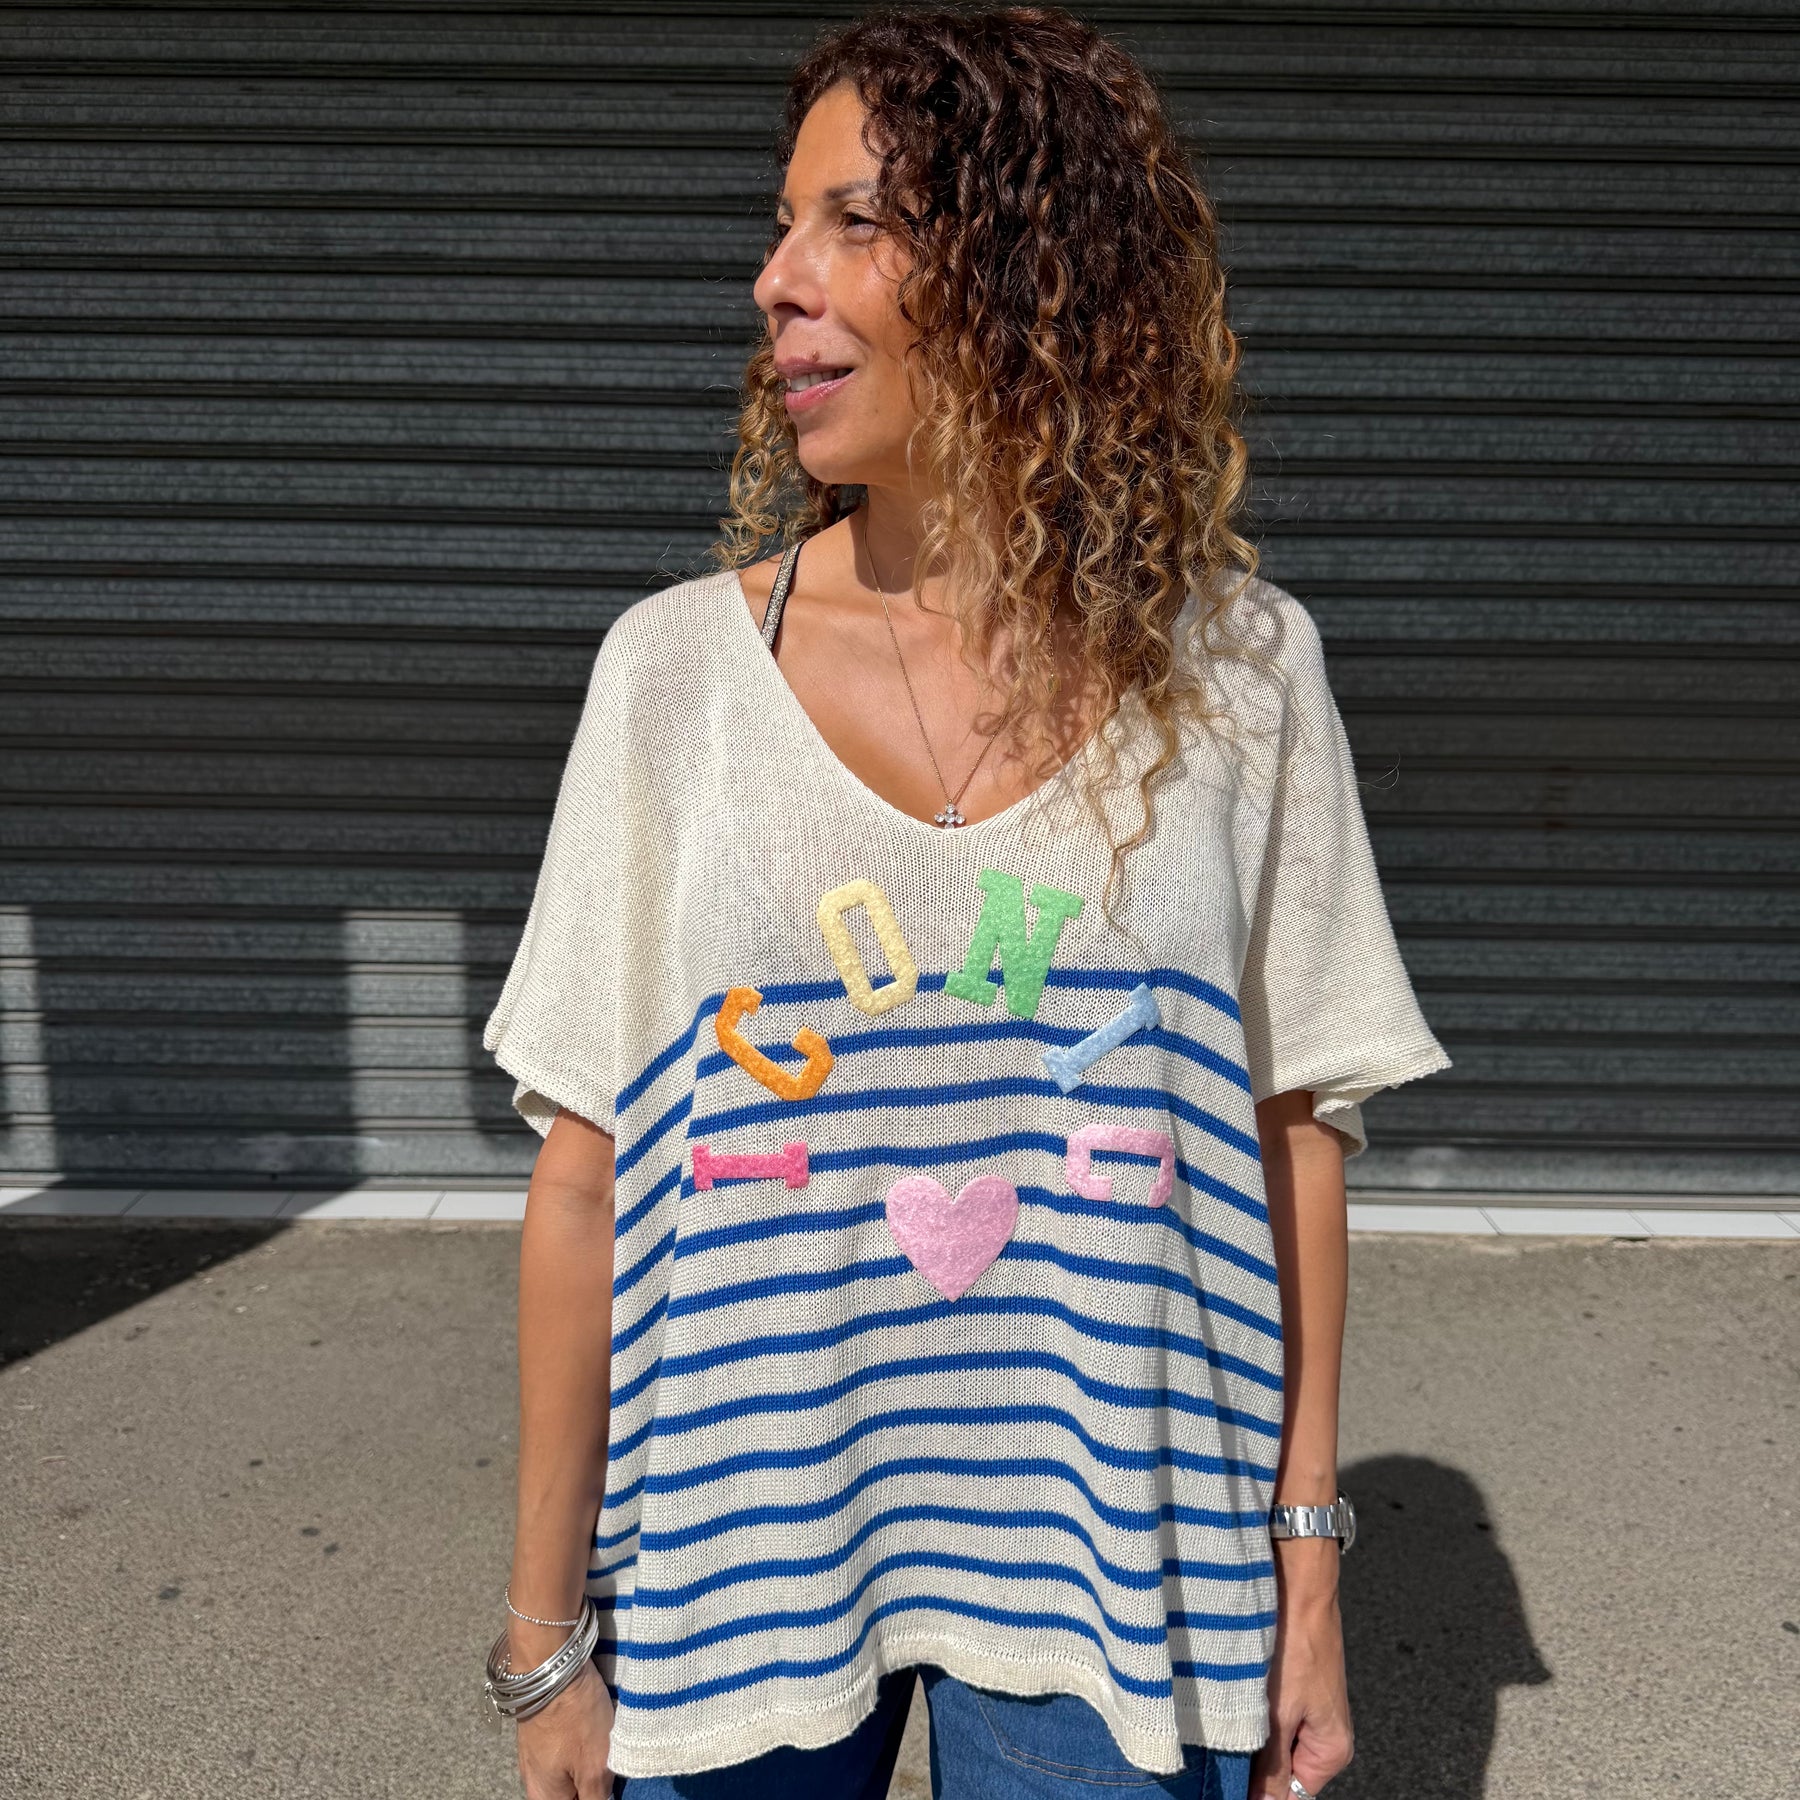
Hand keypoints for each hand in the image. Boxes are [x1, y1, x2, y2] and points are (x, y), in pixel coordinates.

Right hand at [515, 1658, 616, 1798]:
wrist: (550, 1661)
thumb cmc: (573, 1716)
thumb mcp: (594, 1764)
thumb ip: (596, 1796)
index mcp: (545, 1795)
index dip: (596, 1797)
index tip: (609, 1782)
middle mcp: (534, 1778)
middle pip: (569, 1792)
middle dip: (593, 1782)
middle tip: (612, 1763)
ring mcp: (535, 1752)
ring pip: (568, 1770)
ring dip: (588, 1761)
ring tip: (606, 1742)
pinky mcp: (541, 1728)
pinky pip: (563, 1747)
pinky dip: (581, 1742)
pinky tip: (595, 1726)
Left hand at [1249, 1542, 1353, 1797]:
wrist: (1298, 1581)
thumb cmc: (1297, 1641)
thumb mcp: (1278, 1713)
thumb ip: (1271, 1766)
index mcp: (1331, 1749)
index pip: (1291, 1796)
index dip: (1257, 1792)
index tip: (1227, 1781)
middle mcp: (1322, 1731)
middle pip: (1278, 1768)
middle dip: (1248, 1759)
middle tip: (1221, 1740)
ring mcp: (1304, 1706)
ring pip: (1267, 1736)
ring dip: (1244, 1728)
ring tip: (1227, 1710)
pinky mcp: (1288, 1682)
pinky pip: (1264, 1709)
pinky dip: (1246, 1705)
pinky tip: (1229, 1691)